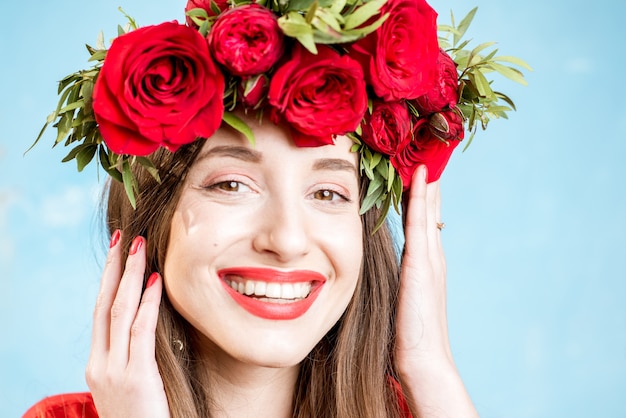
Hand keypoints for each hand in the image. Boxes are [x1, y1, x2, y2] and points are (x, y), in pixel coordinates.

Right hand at [85, 233, 169, 417]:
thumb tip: (148, 322)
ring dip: (129, 276)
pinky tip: (155, 281)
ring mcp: (114, 371)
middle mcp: (100, 365)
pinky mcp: (135, 377)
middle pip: (103, 305)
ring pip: (118, 312)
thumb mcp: (131, 384)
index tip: (116, 253)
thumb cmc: (143, 417)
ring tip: (138, 247)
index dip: (108, 281)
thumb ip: (134, 356)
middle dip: (113, 268)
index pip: (100, 314)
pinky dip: (147, 303)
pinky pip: (140, 331)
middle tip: (122, 237)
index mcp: (97, 365)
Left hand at [395, 165, 477, 416]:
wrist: (423, 359)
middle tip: (427, 148)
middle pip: (431, 207)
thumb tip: (384, 273)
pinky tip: (419, 176)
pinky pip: (420, 222)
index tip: (417, 168)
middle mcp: (432, 254)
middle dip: (428, 179)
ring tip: (425, 150)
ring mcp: (430, 257)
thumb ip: (398, 281)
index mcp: (426, 262)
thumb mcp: (402, 298)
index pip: (424, 219)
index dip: (421, 193)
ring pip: (428, 208)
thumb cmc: (408, 334)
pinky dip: (420, 197)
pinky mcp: (421, 263)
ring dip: (426, 179)